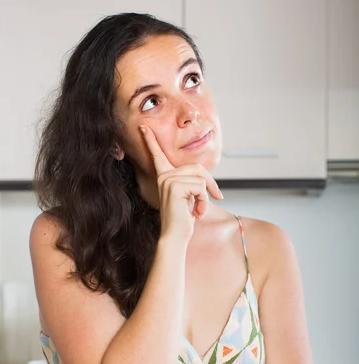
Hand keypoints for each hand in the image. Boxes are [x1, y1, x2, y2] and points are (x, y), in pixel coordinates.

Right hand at [140, 125, 222, 242]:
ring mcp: (168, 180)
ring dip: (206, 197)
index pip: (158, 156)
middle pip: (197, 168)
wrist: (174, 237)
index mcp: (164, 177)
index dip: (151, 141)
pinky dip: (204, 201)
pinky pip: (201, 187)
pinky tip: (196, 212)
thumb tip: (207, 181)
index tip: (144, 127)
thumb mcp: (189, 199)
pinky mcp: (175, 186)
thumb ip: (192, 185)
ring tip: (198, 210)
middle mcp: (164, 176)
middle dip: (210, 183)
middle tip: (218, 196)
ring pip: (201, 179)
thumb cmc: (182, 221)